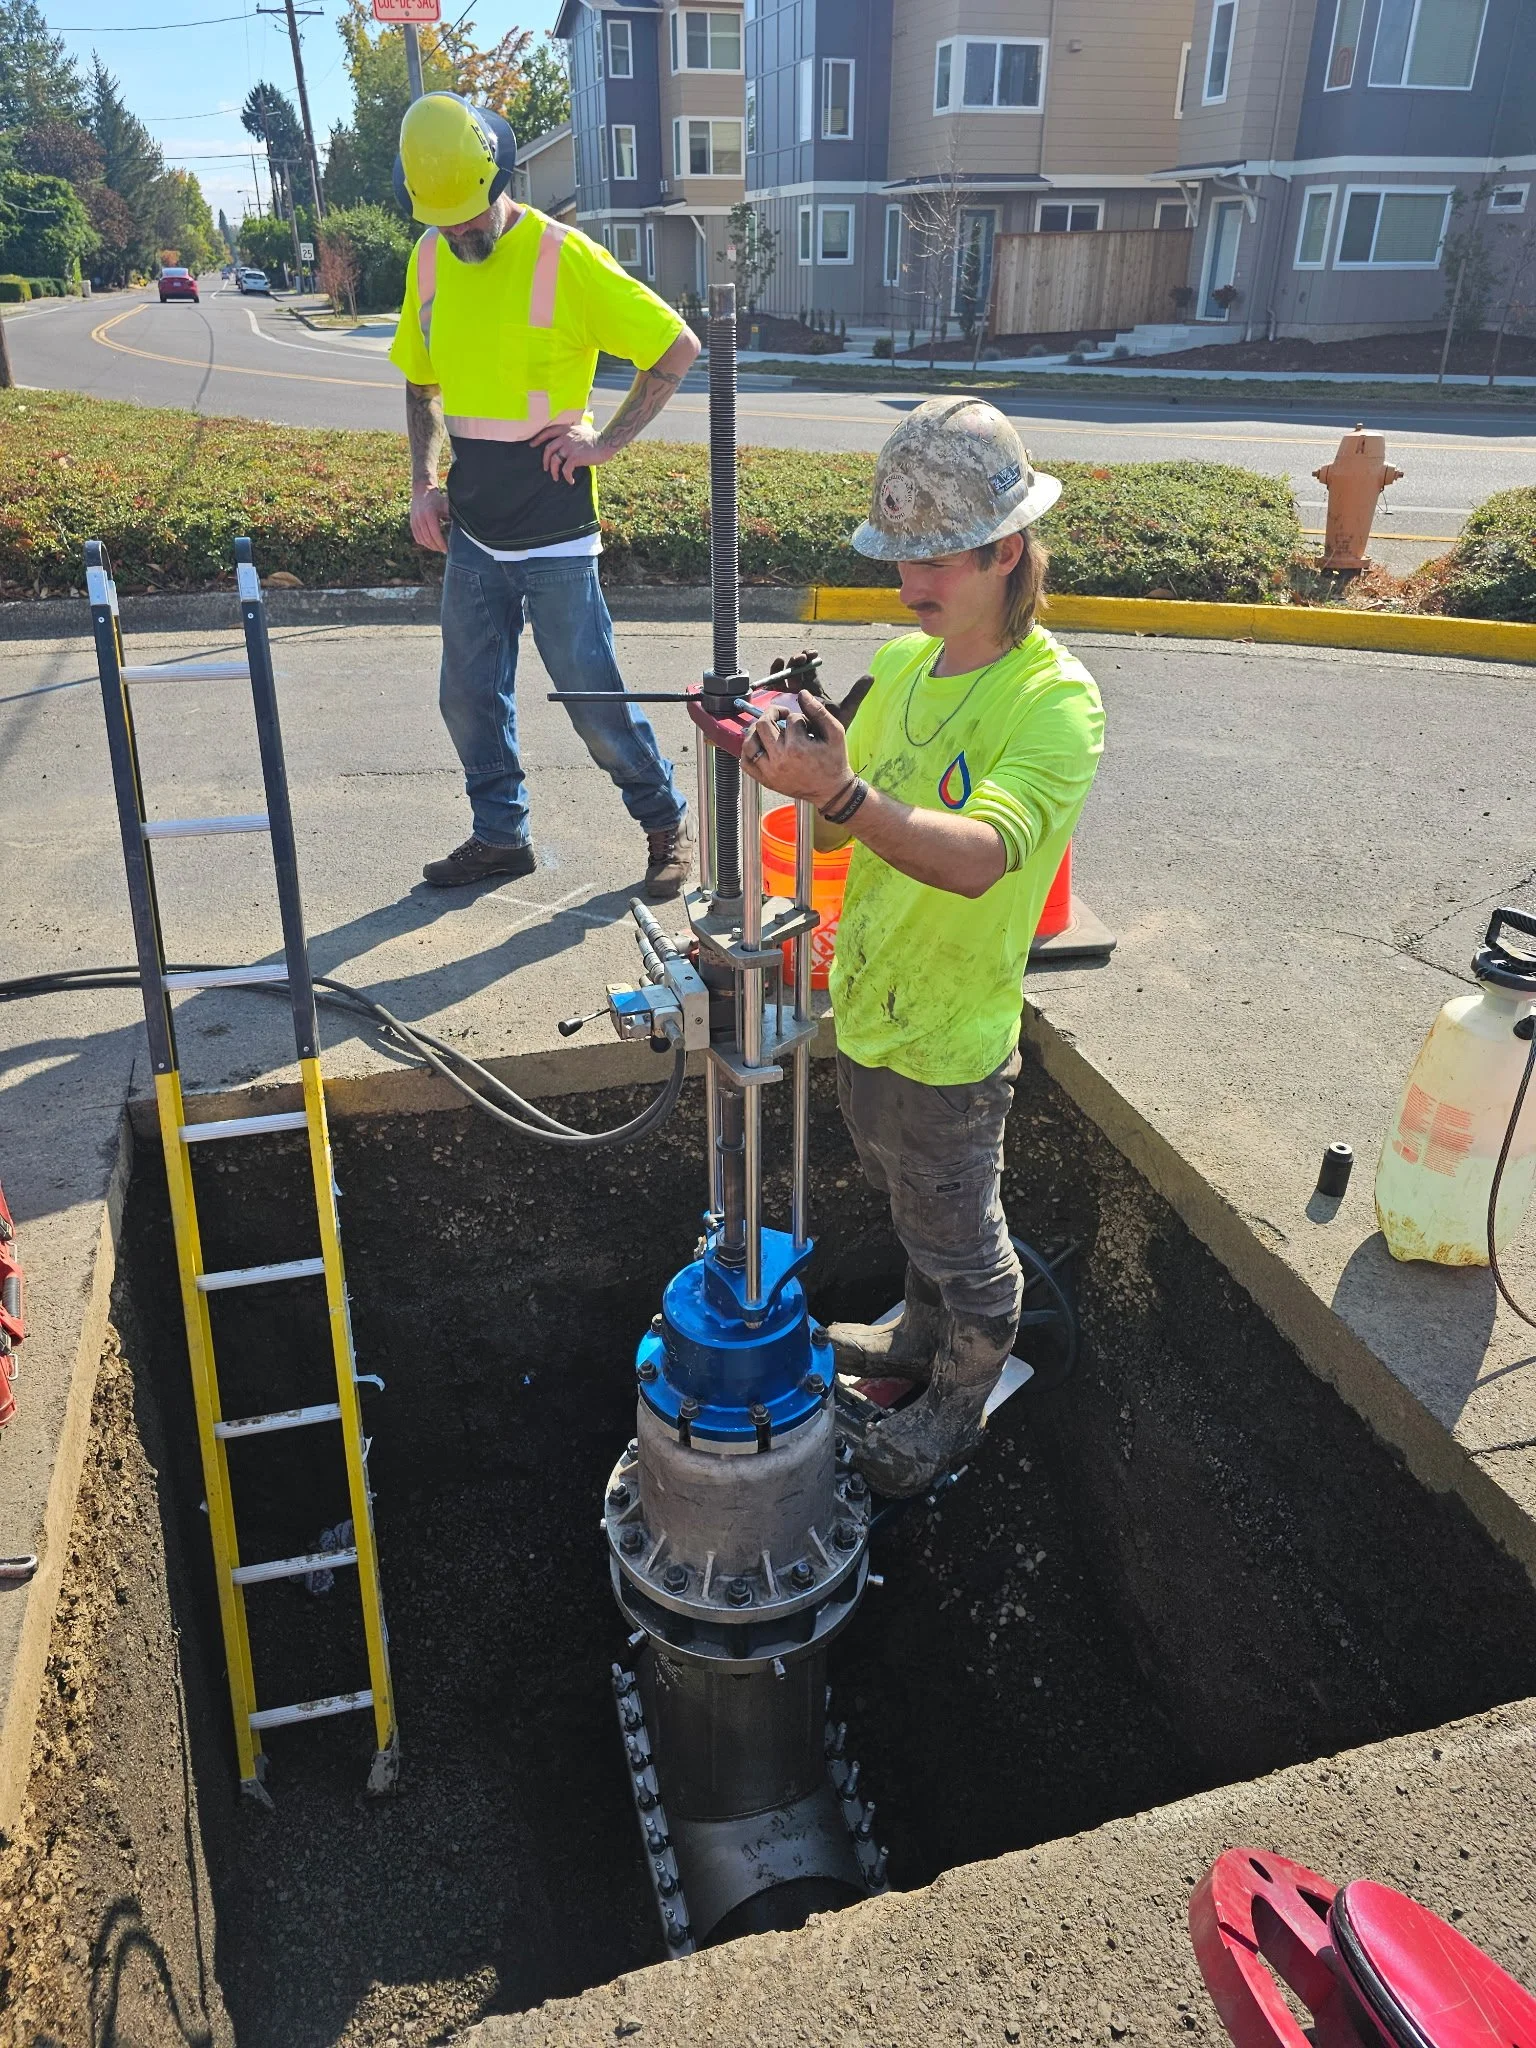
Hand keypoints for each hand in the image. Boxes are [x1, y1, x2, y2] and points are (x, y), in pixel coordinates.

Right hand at [410, 483, 448, 553]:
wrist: (422, 490)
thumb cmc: (438, 499)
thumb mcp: (446, 504)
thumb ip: (453, 514)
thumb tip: (465, 525)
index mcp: (429, 514)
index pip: (435, 533)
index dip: (441, 543)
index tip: (447, 550)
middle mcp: (420, 518)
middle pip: (428, 538)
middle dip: (436, 547)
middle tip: (444, 551)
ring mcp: (414, 521)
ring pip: (422, 539)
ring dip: (430, 546)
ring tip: (438, 548)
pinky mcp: (412, 523)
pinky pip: (417, 537)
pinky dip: (423, 543)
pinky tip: (430, 544)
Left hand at [531, 417, 608, 483]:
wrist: (606, 442)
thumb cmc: (597, 438)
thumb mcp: (582, 429)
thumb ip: (574, 431)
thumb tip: (572, 434)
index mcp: (566, 430)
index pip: (548, 431)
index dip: (538, 438)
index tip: (532, 444)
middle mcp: (566, 437)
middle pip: (548, 449)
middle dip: (544, 460)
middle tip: (545, 468)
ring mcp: (569, 447)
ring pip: (554, 460)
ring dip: (553, 471)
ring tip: (556, 477)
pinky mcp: (575, 457)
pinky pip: (566, 469)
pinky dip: (567, 477)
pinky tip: (570, 481)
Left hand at [741, 690, 852, 808]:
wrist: (831, 791)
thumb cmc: (834, 761)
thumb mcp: (835, 733)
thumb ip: (819, 712)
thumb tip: (802, 694)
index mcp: (798, 748)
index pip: (791, 719)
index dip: (800, 718)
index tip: (807, 727)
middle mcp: (780, 759)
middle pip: (764, 724)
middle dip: (773, 714)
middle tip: (782, 716)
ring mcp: (770, 771)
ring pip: (750, 742)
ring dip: (757, 731)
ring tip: (768, 729)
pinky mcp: (765, 780)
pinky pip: (746, 762)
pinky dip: (748, 751)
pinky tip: (760, 745)